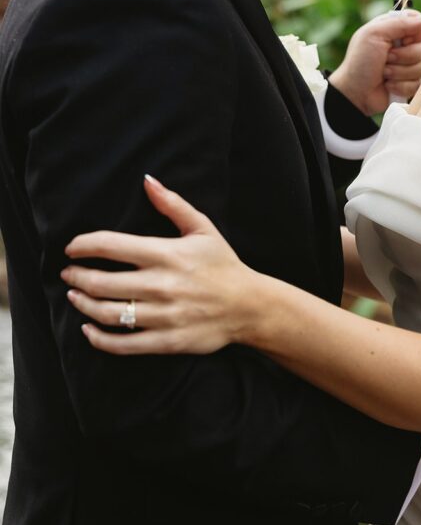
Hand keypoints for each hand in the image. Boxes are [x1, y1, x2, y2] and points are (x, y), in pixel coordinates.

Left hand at [61, 177, 265, 354]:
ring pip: (108, 313)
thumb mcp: (202, 228)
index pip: (112, 246)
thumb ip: (172, 204)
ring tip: (74, 296)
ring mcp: (163, 315)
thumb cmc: (223, 264)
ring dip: (83, 304)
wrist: (249, 305)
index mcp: (167, 254)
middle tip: (68, 273)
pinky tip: (89, 329)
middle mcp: (162, 285)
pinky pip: (123, 344)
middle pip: (102, 282)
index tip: (72, 247)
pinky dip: (99, 338)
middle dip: (77, 276)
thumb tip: (147, 180)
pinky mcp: (167, 341)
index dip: (84, 245)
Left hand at [329, 10, 420, 114]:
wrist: (354, 93)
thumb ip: (400, 23)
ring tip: (384, 73)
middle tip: (386, 58)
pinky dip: (401, 85)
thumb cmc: (360, 61)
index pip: (419, 23)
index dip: (415, 32)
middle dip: (403, 55)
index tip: (402, 39)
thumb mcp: (374, 34)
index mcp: (394, 30)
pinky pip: (418, 83)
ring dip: (399, 72)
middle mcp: (403, 46)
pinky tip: (388, 85)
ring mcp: (407, 65)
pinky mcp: (409, 83)